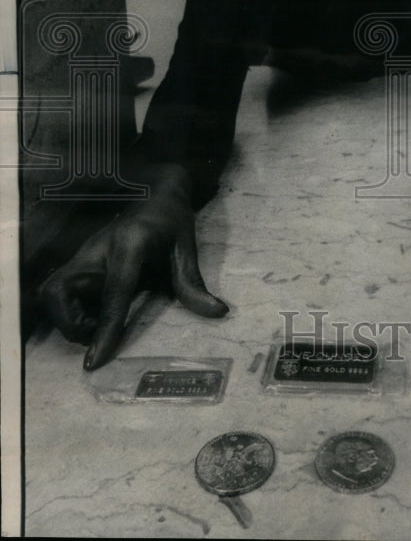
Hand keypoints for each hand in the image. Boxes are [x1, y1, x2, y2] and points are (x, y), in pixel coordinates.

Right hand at [39, 164, 227, 369]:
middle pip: (58, 293)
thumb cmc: (170, 220)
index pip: (114, 291)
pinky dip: (70, 311)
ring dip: (67, 319)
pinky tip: (96, 312)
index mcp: (129, 244)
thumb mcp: (186, 247)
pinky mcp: (76, 263)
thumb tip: (218, 312)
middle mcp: (96, 250)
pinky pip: (58, 293)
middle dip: (71, 324)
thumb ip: (193, 282)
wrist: (153, 191)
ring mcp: (81, 256)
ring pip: (50, 294)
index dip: (105, 328)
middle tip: (101, 332)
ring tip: (99, 323)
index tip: (95, 360)